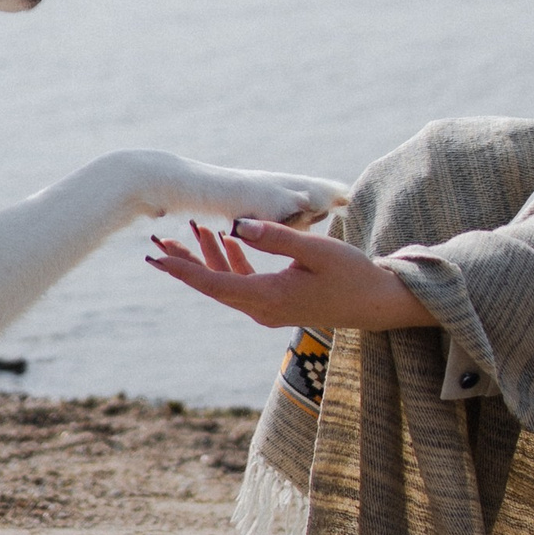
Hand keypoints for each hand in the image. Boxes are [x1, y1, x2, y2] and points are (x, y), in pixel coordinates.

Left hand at [144, 216, 430, 335]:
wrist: (377, 303)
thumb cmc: (352, 274)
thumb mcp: (316, 252)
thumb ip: (276, 238)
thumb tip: (237, 225)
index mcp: (267, 297)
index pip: (213, 283)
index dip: (182, 269)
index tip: (156, 258)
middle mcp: (262, 308)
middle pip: (212, 285)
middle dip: (184, 263)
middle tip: (157, 242)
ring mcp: (268, 308)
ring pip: (226, 283)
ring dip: (208, 258)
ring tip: (191, 230)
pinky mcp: (277, 302)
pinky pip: (243, 283)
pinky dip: (231, 261)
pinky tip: (225, 240)